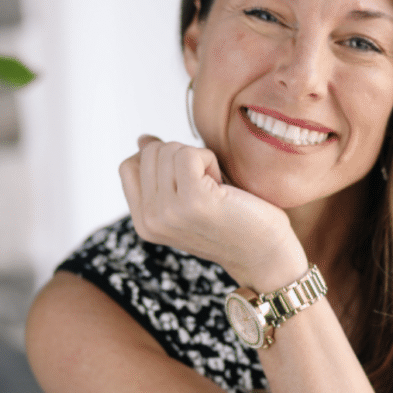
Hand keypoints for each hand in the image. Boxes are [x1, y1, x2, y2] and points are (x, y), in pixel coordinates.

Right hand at [119, 136, 306, 288]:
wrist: (264, 253)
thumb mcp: (186, 198)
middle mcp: (149, 220)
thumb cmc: (231, 220)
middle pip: (150, 153)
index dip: (159, 160)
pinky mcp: (193, 200)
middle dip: (182, 158)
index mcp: (143, 223)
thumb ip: (161, 173)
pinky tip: (223, 186)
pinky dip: (210, 160)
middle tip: (207, 187)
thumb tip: (143, 139)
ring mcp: (168, 211)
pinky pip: (189, 154)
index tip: (188, 179)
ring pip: (169, 150)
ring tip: (216, 189)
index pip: (128, 167)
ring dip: (199, 160)